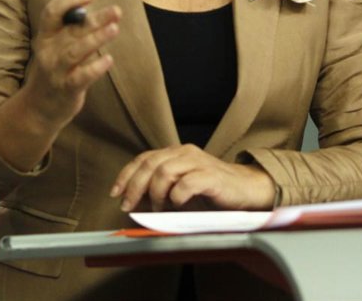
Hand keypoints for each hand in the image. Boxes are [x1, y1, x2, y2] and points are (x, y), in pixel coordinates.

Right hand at [19, 0, 119, 130]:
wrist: (39, 108)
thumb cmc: (54, 68)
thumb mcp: (56, 41)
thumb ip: (69, 15)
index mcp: (45, 36)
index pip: (52, 12)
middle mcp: (48, 51)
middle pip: (71, 30)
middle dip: (94, 19)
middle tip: (116, 10)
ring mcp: (56, 71)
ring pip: (75, 51)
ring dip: (96, 39)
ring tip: (115, 28)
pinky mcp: (66, 89)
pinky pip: (81, 76)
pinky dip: (95, 68)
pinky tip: (109, 59)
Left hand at [110, 144, 276, 212]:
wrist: (246, 189)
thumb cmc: (211, 191)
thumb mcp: (180, 187)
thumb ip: (159, 188)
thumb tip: (133, 200)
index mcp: (176, 153)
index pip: (143, 159)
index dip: (126, 175)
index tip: (115, 193)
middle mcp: (185, 153)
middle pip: (150, 165)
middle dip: (134, 187)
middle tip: (128, 206)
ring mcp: (198, 162)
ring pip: (164, 172)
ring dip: (155, 194)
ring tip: (158, 208)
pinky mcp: (211, 176)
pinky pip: (186, 184)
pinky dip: (176, 197)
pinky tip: (177, 205)